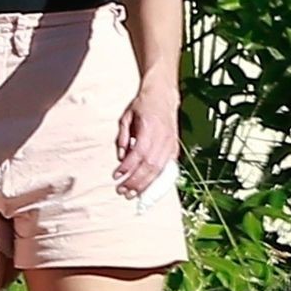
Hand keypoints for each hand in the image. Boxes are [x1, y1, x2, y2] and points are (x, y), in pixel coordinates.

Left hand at [114, 80, 178, 196]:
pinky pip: (167, 169)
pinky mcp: (175, 149)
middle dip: (135, 182)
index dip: (127, 167)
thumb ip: (122, 137)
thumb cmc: (143, 105)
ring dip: (144, 185)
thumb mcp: (126, 117)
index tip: (116, 176)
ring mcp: (171, 144)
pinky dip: (156, 180)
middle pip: (149, 166)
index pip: (138, 154)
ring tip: (131, 194)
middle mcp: (163, 138)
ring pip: (159, 170)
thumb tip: (120, 157)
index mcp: (150, 129)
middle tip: (122, 191)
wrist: (163, 95)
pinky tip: (147, 189)